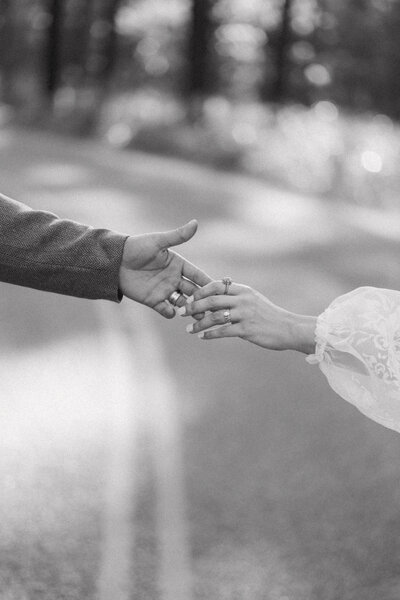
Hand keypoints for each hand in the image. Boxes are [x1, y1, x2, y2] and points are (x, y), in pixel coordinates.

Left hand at [119, 220, 211, 317]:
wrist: (115, 261)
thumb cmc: (137, 247)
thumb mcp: (158, 242)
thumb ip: (178, 236)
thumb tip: (195, 223)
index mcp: (178, 264)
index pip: (198, 275)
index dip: (208, 282)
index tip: (220, 289)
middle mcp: (174, 278)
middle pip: (193, 291)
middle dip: (203, 300)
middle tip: (212, 308)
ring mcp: (164, 290)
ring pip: (183, 303)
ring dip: (190, 309)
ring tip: (197, 315)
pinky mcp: (153, 300)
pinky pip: (166, 310)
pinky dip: (170, 313)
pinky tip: (173, 313)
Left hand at [181, 280, 316, 352]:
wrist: (288, 328)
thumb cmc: (268, 315)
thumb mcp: (254, 299)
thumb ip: (237, 295)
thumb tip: (218, 290)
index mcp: (244, 290)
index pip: (217, 285)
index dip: (201, 290)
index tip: (190, 298)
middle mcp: (243, 300)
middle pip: (212, 299)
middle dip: (194, 306)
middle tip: (182, 312)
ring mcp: (245, 314)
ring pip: (215, 316)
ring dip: (199, 324)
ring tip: (189, 329)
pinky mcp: (247, 330)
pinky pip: (223, 331)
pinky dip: (210, 334)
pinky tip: (203, 337)